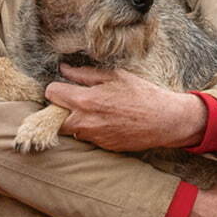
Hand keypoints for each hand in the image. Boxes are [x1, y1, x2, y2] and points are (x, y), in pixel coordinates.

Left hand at [45, 65, 205, 150]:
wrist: (164, 120)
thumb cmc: (141, 94)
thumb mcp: (114, 76)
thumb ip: (85, 74)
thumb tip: (64, 70)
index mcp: (85, 101)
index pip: (51, 93)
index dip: (57, 87)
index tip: (65, 86)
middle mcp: (85, 122)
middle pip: (54, 118)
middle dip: (60, 109)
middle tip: (75, 101)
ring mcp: (93, 137)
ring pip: (70, 129)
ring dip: (75, 120)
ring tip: (95, 110)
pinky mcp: (103, 146)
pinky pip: (87, 137)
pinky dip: (91, 129)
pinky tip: (107, 120)